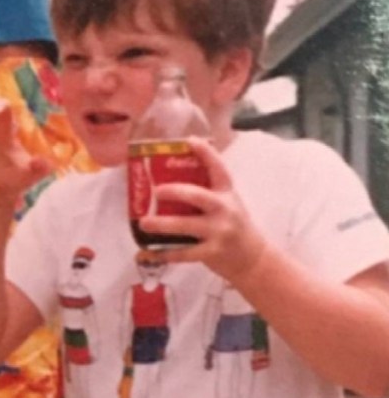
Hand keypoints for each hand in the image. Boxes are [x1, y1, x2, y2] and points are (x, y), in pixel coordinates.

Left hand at [138, 137, 268, 280]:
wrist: (253, 257)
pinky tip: (148, 253)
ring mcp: (219, 232)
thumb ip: (204, 191)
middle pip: (199, 196)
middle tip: (156, 190)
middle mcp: (224, 209)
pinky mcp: (212, 252)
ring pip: (187, 226)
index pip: (218, 168)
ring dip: (163, 224)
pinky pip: (184, 253)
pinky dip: (164, 253)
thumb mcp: (226, 202)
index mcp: (226, 193)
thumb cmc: (232, 224)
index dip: (206, 153)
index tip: (190, 140)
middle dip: (176, 192)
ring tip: (144, 222)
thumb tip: (164, 177)